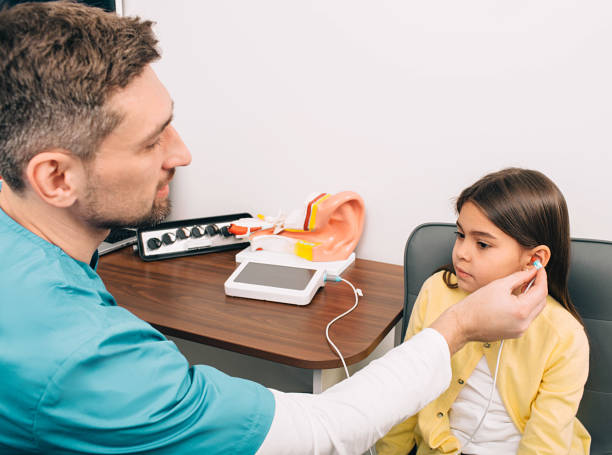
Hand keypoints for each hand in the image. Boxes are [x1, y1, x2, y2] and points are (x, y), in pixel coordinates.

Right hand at [430, 267, 547, 354]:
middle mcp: (524, 323)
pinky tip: (515, 298)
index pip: (541, 291)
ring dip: (532, 297)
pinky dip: (525, 307)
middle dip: (539, 287)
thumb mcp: (499, 285)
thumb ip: (519, 277)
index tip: (539, 269)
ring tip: (523, 285)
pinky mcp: (515, 333)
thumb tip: (531, 272)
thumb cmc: (476, 305)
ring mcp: (520, 330)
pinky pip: (526, 318)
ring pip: (535, 310)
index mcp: (521, 310)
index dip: (541, 277)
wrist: (463, 324)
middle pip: (541, 302)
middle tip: (532, 275)